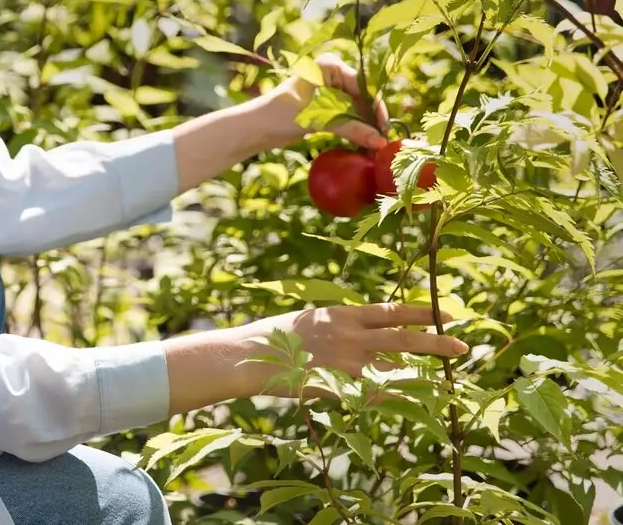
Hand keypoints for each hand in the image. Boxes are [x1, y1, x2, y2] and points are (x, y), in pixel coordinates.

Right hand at [237, 303, 467, 397]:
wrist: (252, 355)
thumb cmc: (276, 336)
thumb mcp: (311, 320)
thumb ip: (340, 325)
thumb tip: (361, 327)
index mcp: (343, 315)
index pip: (391, 311)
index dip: (421, 312)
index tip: (446, 313)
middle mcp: (351, 336)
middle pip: (403, 339)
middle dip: (436, 343)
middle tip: (464, 346)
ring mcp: (347, 363)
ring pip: (396, 370)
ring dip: (424, 376)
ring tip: (449, 382)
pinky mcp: (339, 386)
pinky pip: (377, 395)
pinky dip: (399, 400)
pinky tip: (418, 404)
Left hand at [257, 53, 388, 150]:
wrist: (256, 127)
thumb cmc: (282, 115)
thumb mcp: (319, 120)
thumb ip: (351, 129)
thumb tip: (380, 142)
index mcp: (330, 65)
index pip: (363, 86)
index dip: (375, 109)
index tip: (384, 130)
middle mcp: (331, 73)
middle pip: (362, 97)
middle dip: (371, 120)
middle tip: (382, 142)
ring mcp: (329, 89)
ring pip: (356, 108)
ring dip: (364, 127)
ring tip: (374, 146)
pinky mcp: (325, 105)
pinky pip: (346, 116)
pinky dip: (354, 129)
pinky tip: (363, 143)